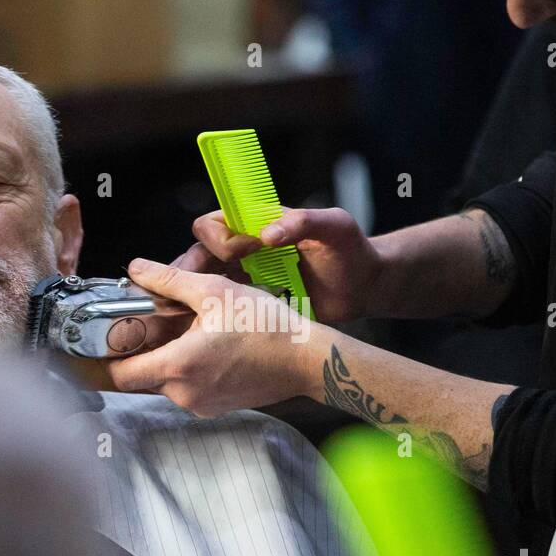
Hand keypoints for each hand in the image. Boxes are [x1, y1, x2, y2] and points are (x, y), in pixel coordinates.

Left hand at [106, 258, 321, 416]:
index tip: (104, 344)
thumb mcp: (215, 291)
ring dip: (168, 359)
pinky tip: (208, 347)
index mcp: (178, 367)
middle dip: (142, 353)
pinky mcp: (216, 408)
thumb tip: (137, 268)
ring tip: (189, 331)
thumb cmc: (266, 326)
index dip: (104, 361)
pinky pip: (188, 389)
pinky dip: (189, 370)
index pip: (119, 376)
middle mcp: (184, 394)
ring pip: (166, 383)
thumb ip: (168, 280)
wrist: (306, 360)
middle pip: (141, 378)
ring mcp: (201, 406)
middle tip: (152, 325)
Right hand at [173, 207, 385, 323]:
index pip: (213, 225)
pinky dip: (211, 319)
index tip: (244, 253)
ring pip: (202, 286)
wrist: (365, 288)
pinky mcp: (252, 306)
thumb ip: (304, 221)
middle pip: (197, 258)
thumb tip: (266, 234)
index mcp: (256, 223)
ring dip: (194, 300)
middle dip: (190, 275)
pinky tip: (209, 334)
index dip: (219, 240)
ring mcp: (245, 279)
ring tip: (191, 317)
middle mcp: (243, 250)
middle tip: (194, 293)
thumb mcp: (335, 226)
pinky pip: (222, 310)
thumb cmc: (352, 250)